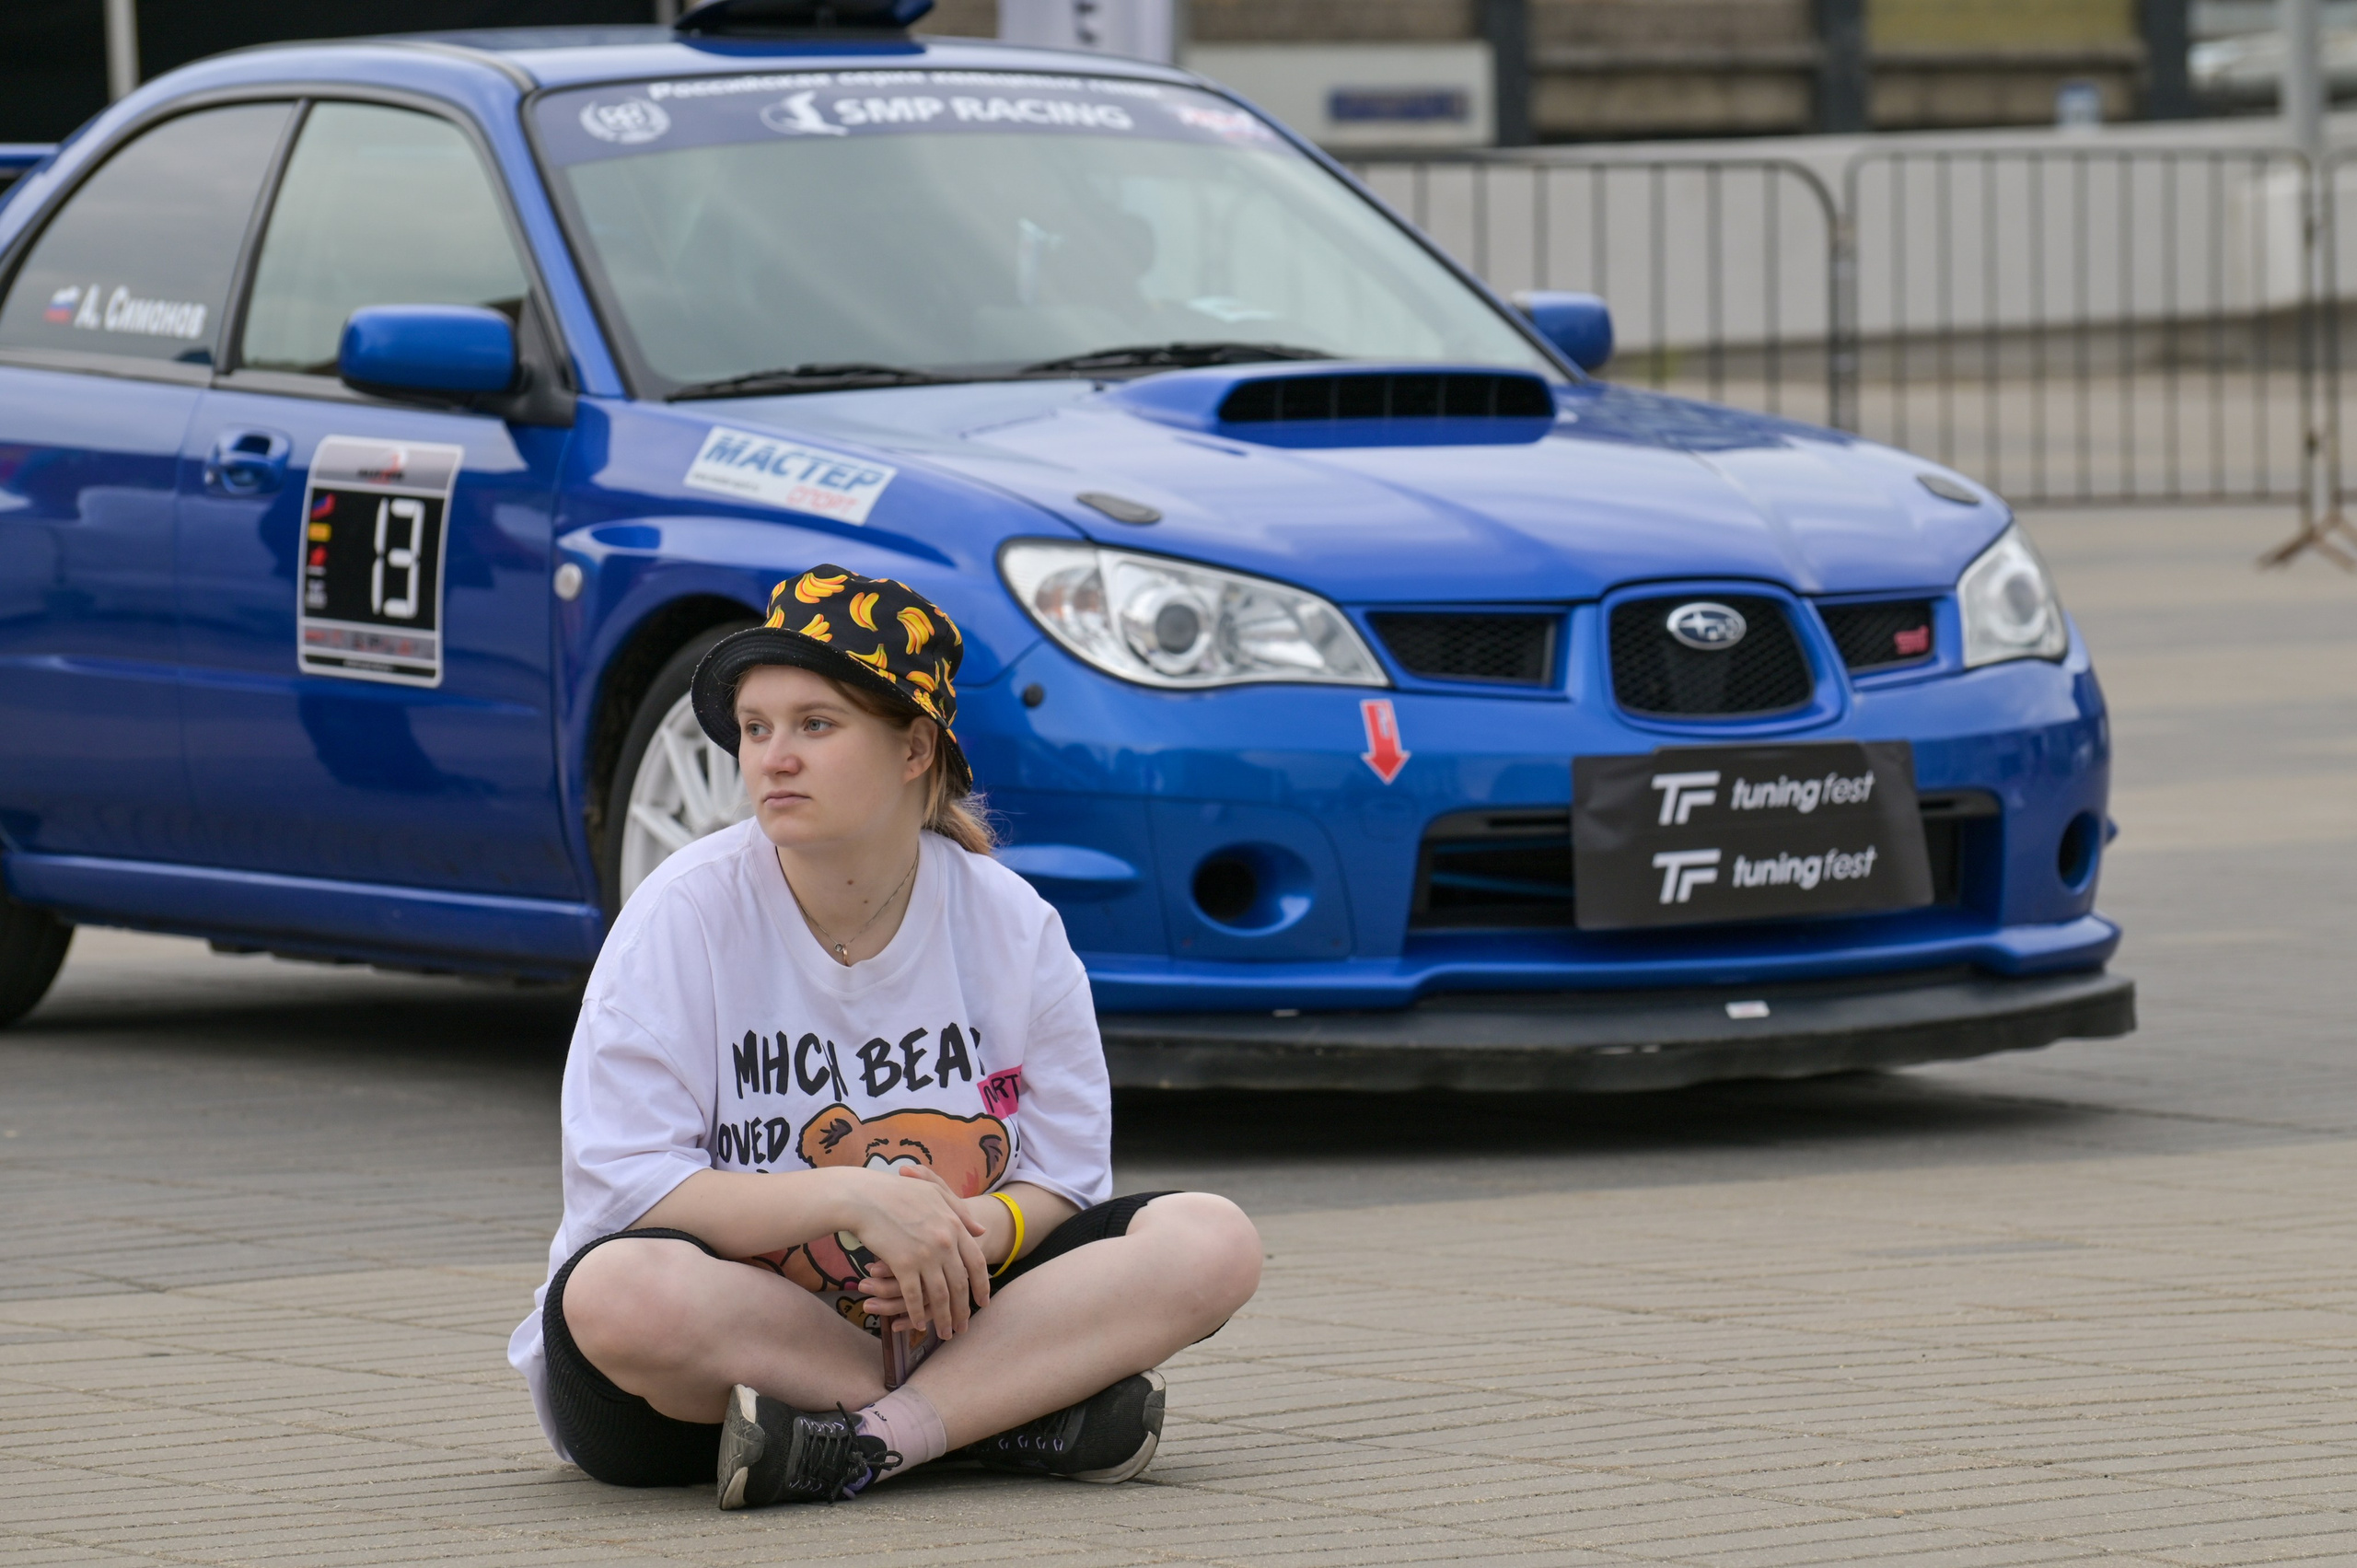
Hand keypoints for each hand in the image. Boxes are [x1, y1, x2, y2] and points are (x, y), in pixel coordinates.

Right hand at [842, 1164, 989, 1337]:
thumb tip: (982, 1231)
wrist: (865, 1197)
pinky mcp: (903, 1265)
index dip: (982, 1286)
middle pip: (960, 1284)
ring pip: (940, 1296)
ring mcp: (925, 1255)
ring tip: (945, 1334)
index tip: (983, 1303)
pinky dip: (917, 1314)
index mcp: (955, 1225)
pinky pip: (914, 1297)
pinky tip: (918, 1324)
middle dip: (963, 1311)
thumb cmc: (898, 1191)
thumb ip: (960, 1212)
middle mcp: (944, 1243)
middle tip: (963, 1327)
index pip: (977, 1263)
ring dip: (943, 1319)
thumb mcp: (936, 1193)